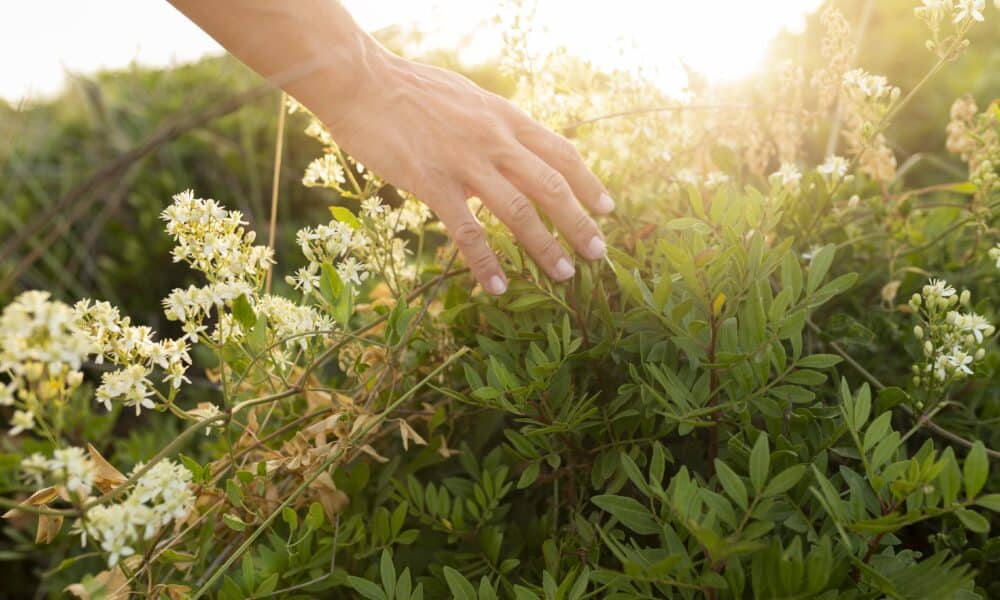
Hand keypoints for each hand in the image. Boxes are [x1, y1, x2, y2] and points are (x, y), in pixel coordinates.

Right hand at [319, 52, 613, 294]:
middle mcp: (493, 138)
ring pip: (519, 210)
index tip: (607, 208)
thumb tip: (508, 153)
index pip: (559, 153)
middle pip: (551, 184)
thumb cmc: (408, 91)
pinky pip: (467, 231)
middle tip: (599, 253)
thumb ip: (492, 128)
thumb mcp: (467, 100)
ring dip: (545, 246)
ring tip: (564, 274)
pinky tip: (497, 286)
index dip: (587, 183)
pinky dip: (486, 262)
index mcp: (504, 117)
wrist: (361, 81)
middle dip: (580, 222)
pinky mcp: (432, 182)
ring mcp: (465, 161)